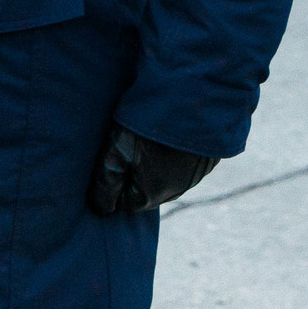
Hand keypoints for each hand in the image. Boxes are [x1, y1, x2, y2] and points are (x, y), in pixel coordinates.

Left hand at [86, 126, 219, 215]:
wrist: (193, 99)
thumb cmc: (149, 124)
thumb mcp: (117, 149)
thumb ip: (105, 182)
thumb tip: (100, 209)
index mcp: (153, 193)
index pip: (125, 203)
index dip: (114, 183)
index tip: (111, 157)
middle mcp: (176, 191)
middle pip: (145, 192)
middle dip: (133, 175)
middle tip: (126, 144)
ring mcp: (194, 177)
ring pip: (164, 180)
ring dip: (153, 165)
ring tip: (146, 137)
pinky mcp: (206, 161)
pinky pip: (182, 167)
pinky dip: (172, 157)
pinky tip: (165, 135)